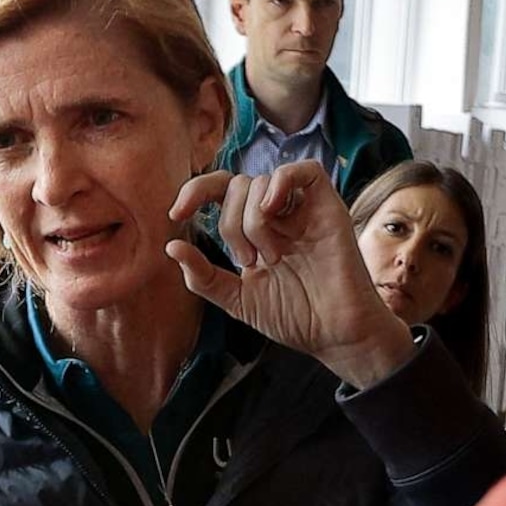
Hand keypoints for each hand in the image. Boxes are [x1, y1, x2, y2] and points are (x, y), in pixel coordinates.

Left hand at [168, 163, 415, 389]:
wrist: (334, 335)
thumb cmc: (295, 318)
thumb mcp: (237, 300)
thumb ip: (203, 276)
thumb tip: (170, 247)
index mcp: (254, 230)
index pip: (220, 191)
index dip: (194, 192)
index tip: (176, 215)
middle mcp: (277, 214)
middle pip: (236, 186)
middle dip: (232, 224)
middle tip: (250, 261)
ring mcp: (302, 209)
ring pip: (260, 182)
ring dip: (255, 222)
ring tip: (274, 258)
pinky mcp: (328, 207)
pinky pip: (304, 170)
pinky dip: (281, 182)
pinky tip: (276, 210)